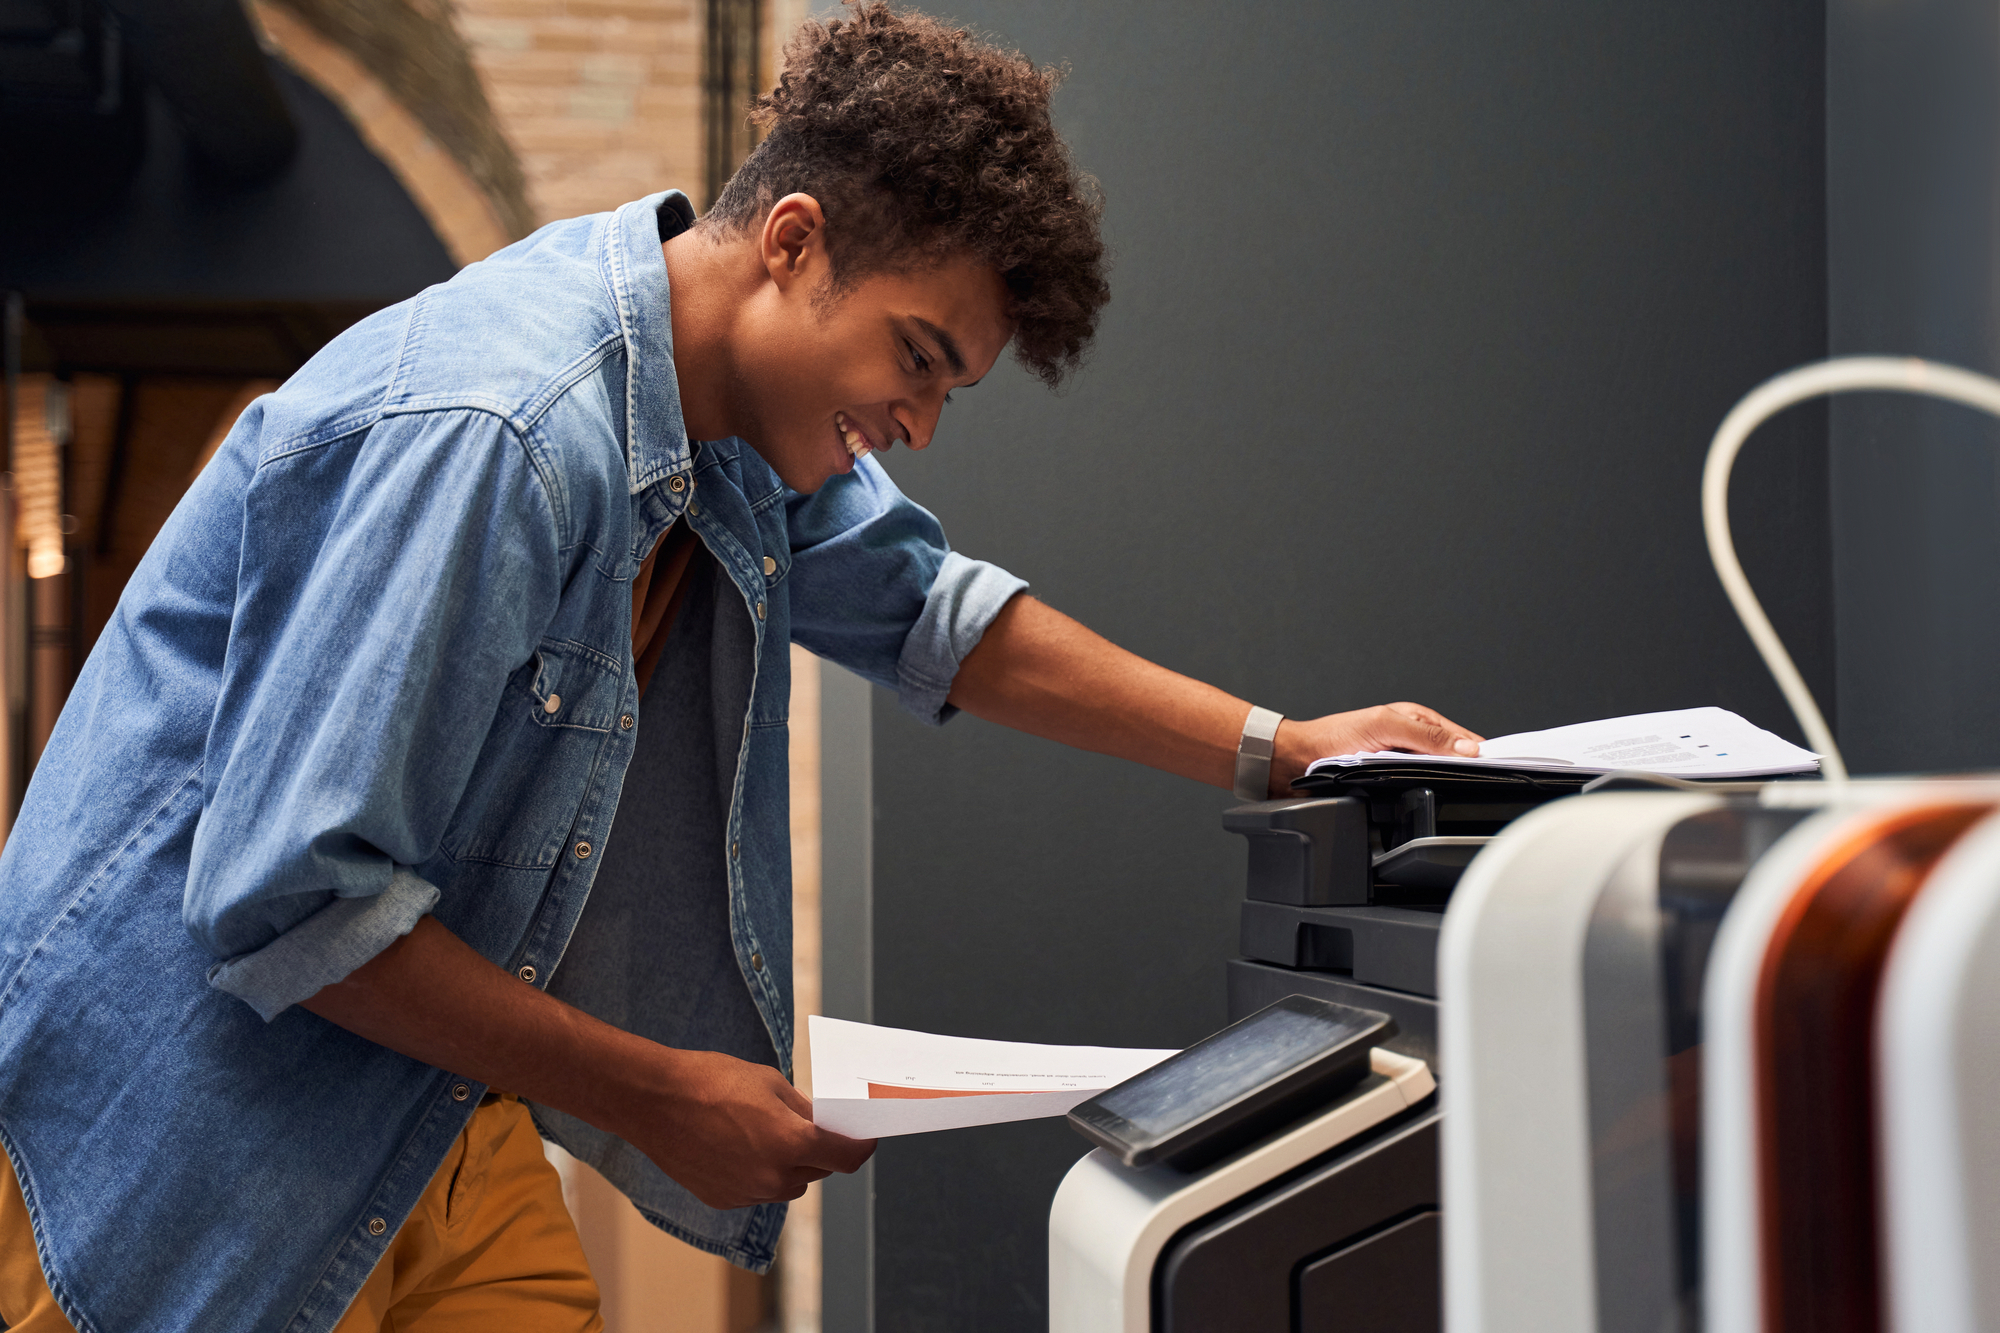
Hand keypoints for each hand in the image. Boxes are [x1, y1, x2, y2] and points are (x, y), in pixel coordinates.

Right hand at [621, 1047, 875, 1210]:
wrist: (653, 1100)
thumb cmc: (711, 1081)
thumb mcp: (770, 1082)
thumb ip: (801, 1109)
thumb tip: (820, 1123)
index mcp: (791, 1144)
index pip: (846, 1158)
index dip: (861, 1147)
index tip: (864, 1139)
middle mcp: (773, 1177)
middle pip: (817, 1172)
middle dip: (819, 1151)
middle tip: (809, 1126)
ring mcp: (746, 1193)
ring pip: (786, 1185)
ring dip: (788, 1165)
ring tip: (765, 1133)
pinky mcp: (722, 1200)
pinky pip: (756, 1191)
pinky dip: (757, 1173)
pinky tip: (737, 1147)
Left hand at [1270, 702, 1483, 795]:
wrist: (1298, 760)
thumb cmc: (1334, 738)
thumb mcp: (1384, 728)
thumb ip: (1425, 736)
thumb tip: (1466, 748)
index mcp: (1416, 720)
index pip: (1460, 736)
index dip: (1482, 750)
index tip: (1504, 764)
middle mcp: (1411, 741)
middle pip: (1452, 758)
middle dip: (1470, 769)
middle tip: (1491, 784)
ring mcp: (1402, 763)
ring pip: (1437, 776)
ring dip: (1449, 783)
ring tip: (1467, 793)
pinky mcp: (1390, 783)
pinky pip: (1418, 789)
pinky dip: (1428, 794)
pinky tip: (1434, 801)